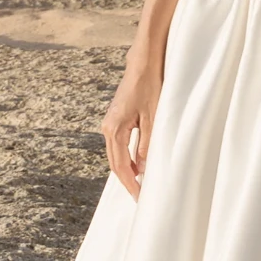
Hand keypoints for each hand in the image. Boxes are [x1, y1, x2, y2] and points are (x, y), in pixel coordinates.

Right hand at [101, 53, 161, 199]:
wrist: (143, 64)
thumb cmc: (150, 87)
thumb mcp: (153, 119)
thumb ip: (146, 145)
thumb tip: (142, 168)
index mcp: (114, 129)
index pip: (121, 165)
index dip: (131, 184)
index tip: (140, 197)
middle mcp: (107, 128)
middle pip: (115, 163)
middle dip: (127, 181)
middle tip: (140, 196)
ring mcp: (110, 123)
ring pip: (116, 155)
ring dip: (127, 170)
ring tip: (140, 184)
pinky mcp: (115, 119)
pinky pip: (118, 145)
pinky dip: (126, 157)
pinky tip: (137, 164)